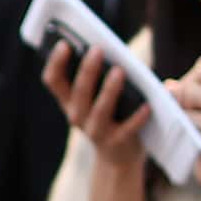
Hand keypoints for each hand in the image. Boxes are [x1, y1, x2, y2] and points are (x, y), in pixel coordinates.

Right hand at [43, 43, 150, 171]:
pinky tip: (147, 105)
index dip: (55, 62)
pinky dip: (137, 117)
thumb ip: (107, 74)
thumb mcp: (99, 95)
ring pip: (100, 109)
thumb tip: (127, 60)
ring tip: (119, 71)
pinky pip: (128, 128)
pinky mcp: (117, 142)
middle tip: (97, 49)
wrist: (118, 156)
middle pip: (78, 91)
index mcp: (69, 100)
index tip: (64, 43)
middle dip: (87, 69)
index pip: (53, 80)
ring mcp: (96, 131)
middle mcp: (77, 116)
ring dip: (109, 90)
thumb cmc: (111, 114)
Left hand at [167, 56, 200, 200]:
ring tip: (178, 122)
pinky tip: (178, 133)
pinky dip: (176, 121)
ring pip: (188, 92)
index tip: (185, 99)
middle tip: (180, 113)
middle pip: (196, 76)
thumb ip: (197, 98)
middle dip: (180, 91)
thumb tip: (168, 84)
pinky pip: (186, 114)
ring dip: (177, 106)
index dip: (188, 78)